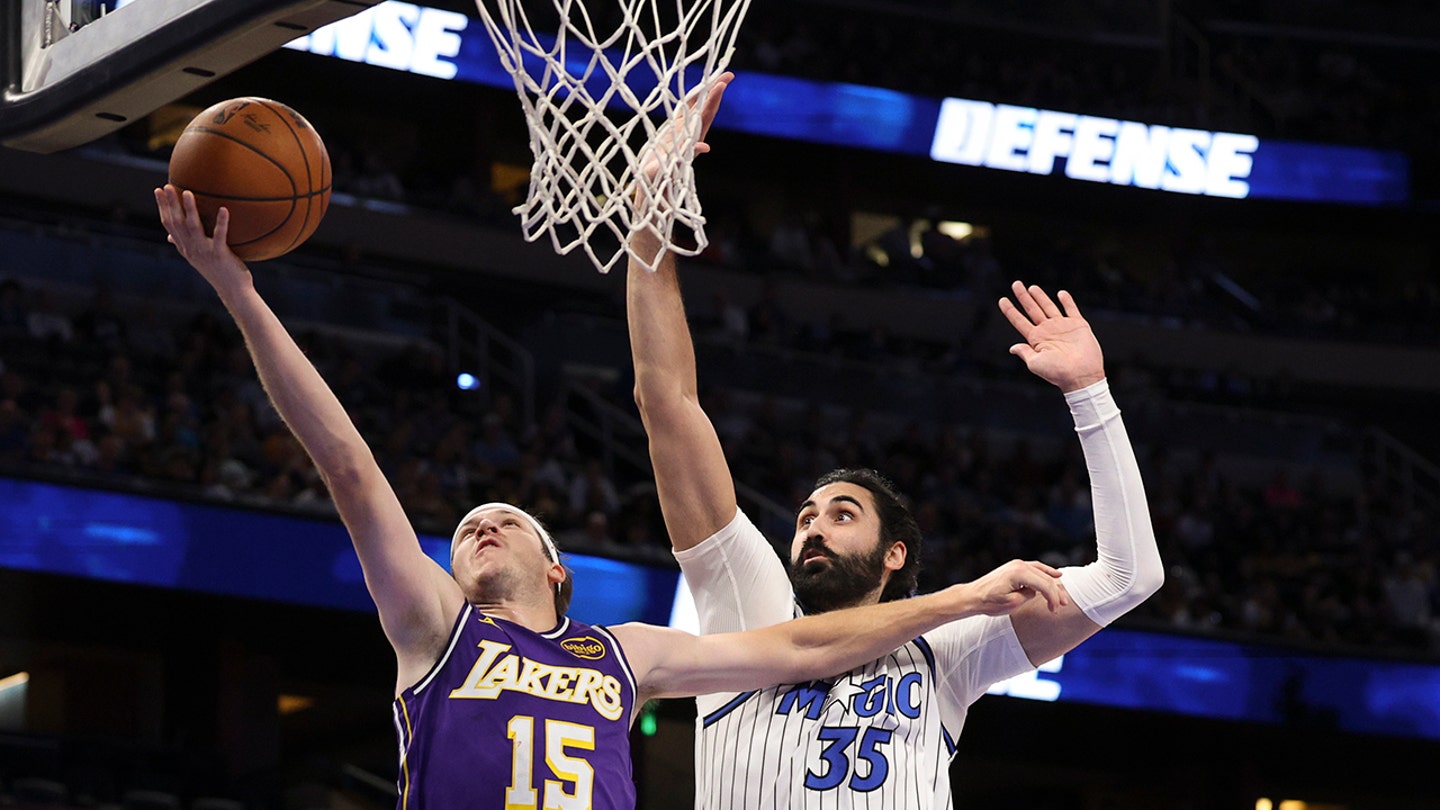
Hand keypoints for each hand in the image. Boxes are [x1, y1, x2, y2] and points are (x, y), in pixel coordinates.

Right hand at [154, 185, 252, 298]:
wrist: (233, 291)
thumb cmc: (219, 272)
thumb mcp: (198, 258)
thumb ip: (185, 245)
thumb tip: (170, 237)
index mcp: (185, 248)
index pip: (168, 224)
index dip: (163, 207)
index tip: (158, 190)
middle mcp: (191, 249)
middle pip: (176, 223)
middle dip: (170, 203)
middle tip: (166, 186)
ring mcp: (204, 252)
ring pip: (193, 227)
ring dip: (190, 209)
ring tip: (188, 192)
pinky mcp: (220, 255)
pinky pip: (220, 236)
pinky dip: (222, 222)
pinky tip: (224, 209)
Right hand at [635, 71, 731, 192]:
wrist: (651, 186)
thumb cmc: (657, 179)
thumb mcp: (668, 169)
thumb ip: (684, 158)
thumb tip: (705, 147)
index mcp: (691, 140)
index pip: (706, 115)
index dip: (713, 99)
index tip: (721, 84)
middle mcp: (691, 134)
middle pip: (706, 108)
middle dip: (716, 90)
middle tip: (728, 73)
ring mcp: (684, 132)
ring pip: (697, 108)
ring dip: (706, 93)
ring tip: (715, 77)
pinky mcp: (675, 132)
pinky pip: (685, 112)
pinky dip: (691, 100)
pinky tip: (695, 92)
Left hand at [956, 559, 1067, 616]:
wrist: (973, 596)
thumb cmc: (989, 602)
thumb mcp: (1012, 603)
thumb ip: (1028, 595)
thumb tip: (1035, 591)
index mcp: (1019, 573)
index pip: (1044, 585)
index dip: (1052, 598)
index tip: (1054, 610)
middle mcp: (1019, 565)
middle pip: (1045, 578)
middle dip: (1055, 592)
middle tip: (1063, 605)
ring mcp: (1016, 564)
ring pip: (1041, 572)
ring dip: (1052, 583)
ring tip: (1062, 594)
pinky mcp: (1014, 567)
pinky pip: (1035, 568)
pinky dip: (1045, 572)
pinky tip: (1056, 575)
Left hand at [998, 280, 1104, 392]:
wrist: (1081, 375)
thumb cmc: (1057, 373)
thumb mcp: (1035, 363)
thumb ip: (1024, 352)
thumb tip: (1011, 348)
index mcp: (1036, 339)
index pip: (1019, 321)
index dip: (1010, 310)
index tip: (1002, 299)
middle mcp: (1048, 331)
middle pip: (1032, 310)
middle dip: (1023, 297)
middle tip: (1016, 284)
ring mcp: (1062, 327)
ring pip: (1049, 307)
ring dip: (1041, 297)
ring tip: (1032, 287)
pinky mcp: (1078, 325)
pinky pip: (1071, 310)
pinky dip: (1067, 301)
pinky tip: (1061, 293)